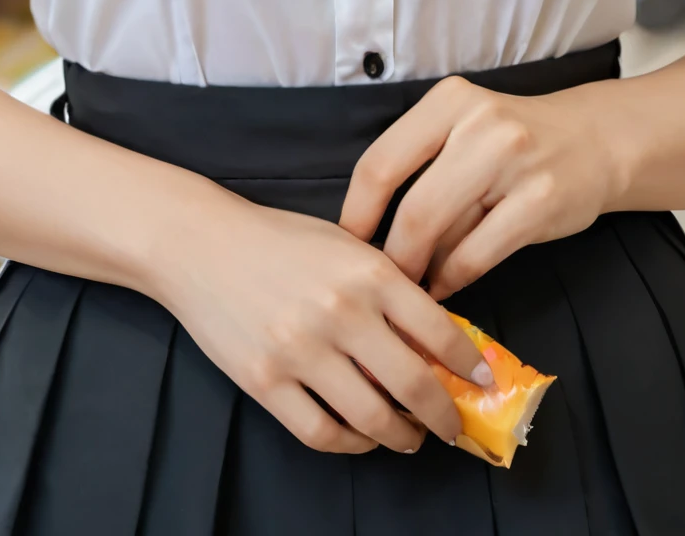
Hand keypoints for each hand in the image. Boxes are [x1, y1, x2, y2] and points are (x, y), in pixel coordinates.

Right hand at [151, 178, 494, 454]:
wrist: (201, 243)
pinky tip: (361, 437)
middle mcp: (341, 312)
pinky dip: (351, 444)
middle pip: (414, 384)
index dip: (468, 365)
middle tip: (453, 426)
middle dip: (443, 415)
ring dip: (401, 436)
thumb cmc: (278, 240)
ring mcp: (301, 350)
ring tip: (410, 437)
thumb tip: (436, 338)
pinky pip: (322, 432)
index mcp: (368, 271)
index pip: (438, 331)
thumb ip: (389, 285)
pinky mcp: (265, 381)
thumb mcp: (345, 243)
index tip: (483, 383)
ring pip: (372, 418)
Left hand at [339, 77, 622, 299]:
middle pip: (411, 206)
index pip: (381, 162)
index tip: (345, 246)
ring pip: (444, 232)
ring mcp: (514, 162)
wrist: (595, 139)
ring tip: (408, 290)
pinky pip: (480, 254)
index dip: (356, 213)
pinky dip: (454, 279)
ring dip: (418, 272)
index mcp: (449, 100)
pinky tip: (445, 289)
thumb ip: (422, 170)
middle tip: (378, 284)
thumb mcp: (463, 131)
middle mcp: (480, 123)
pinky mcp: (542, 202)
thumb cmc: (513, 141)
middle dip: (389, 256)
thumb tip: (369, 236)